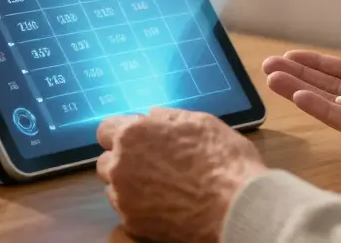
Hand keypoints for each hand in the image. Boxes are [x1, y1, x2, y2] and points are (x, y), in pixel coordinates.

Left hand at [97, 107, 267, 242]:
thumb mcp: (200, 122)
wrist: (235, 206)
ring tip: (162, 187)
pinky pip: (128, 211)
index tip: (137, 139)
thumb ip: (168, 118)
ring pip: (115, 188)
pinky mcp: (133, 224)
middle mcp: (120, 166)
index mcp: (133, 135)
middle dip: (124, 161)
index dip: (122, 133)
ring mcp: (124, 198)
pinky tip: (167, 205)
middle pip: (106, 162)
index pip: (105, 130)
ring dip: (131, 185)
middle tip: (153, 165)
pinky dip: (142, 208)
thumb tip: (153, 116)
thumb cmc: (222, 159)